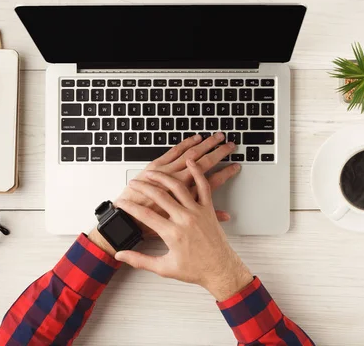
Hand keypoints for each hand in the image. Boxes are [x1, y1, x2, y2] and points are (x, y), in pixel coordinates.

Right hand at [114, 159, 252, 300]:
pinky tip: (190, 162)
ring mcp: (198, 212)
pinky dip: (198, 172)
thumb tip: (121, 255)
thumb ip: (140, 260)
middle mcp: (185, 219)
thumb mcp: (164, 268)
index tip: (121, 203)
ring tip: (152, 173)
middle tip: (133, 183)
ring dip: (163, 177)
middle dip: (142, 187)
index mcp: (172, 234)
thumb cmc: (195, 270)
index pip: (144, 215)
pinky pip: (204, 186)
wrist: (220, 270)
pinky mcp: (208, 209)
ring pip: (179, 187)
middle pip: (159, 196)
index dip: (129, 207)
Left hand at [115, 132, 240, 234]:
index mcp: (188, 201)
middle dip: (219, 152)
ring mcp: (168, 174)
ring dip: (205, 144)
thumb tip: (225, 215)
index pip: (213, 182)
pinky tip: (194, 139)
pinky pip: (174, 152)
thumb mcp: (181, 226)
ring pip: (191, 155)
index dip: (227, 173)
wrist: (127, 223)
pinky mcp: (156, 168)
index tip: (235, 167)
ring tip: (216, 137)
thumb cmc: (150, 227)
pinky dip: (185, 144)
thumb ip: (203, 219)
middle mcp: (180, 185)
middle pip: (205, 164)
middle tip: (228, 145)